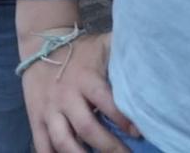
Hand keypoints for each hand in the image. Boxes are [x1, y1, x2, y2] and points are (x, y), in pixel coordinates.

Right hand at [21, 28, 133, 152]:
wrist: (41, 46)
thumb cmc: (81, 51)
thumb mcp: (103, 46)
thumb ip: (124, 53)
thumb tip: (152, 55)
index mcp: (85, 79)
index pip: (105, 101)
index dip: (122, 119)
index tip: (139, 134)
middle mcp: (66, 97)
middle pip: (86, 128)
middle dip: (109, 147)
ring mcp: (49, 110)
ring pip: (63, 141)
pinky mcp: (36, 119)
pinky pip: (42, 145)